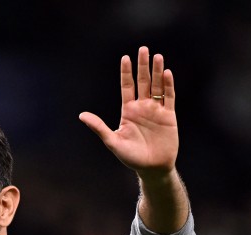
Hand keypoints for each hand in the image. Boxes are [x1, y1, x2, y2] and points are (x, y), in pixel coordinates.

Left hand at [79, 46, 177, 178]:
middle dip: (142, 66)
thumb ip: (99, 127)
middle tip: (143, 49)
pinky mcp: (169, 116)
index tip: (125, 57)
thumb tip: (81, 115)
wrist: (152, 168)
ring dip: (157, 72)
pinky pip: (169, 97)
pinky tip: (167, 74)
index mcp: (128, 111)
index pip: (127, 86)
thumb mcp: (113, 141)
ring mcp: (156, 110)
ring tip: (157, 56)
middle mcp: (142, 107)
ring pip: (157, 86)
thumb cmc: (131, 157)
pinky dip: (168, 86)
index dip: (126, 72)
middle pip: (143, 82)